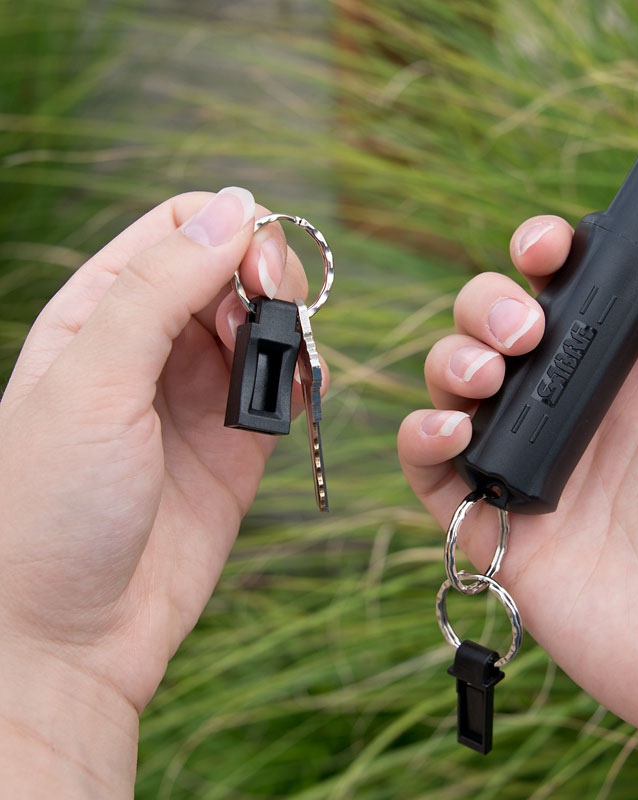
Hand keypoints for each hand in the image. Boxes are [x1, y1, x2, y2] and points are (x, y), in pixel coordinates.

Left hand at [0, 188, 317, 793]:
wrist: (70, 636)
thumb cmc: (49, 510)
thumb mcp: (91, 382)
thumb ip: (159, 289)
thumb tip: (234, 207)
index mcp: (99, 312)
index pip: (179, 229)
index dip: (229, 231)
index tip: (254, 269)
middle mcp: (153, 345)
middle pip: (233, 268)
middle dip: (266, 277)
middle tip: (270, 315)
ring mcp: (199, 394)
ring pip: (266, 323)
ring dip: (288, 327)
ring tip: (278, 366)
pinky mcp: (239, 443)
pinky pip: (286, 387)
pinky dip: (306, 376)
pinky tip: (304, 388)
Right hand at [399, 192, 637, 797]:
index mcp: (629, 375)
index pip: (562, 294)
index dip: (539, 258)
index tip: (546, 249)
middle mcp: (571, 413)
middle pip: (492, 331)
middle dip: (485, 306)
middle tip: (522, 331)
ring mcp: (526, 468)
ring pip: (452, 388)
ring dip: (450, 362)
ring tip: (489, 377)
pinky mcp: (491, 526)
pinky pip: (428, 470)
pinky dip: (420, 438)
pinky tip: (452, 430)